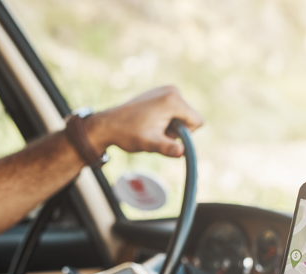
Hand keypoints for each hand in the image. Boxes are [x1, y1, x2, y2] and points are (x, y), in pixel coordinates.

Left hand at [87, 86, 203, 157]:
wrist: (108, 124)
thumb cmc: (128, 133)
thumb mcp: (149, 143)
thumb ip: (167, 148)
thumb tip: (182, 152)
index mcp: (173, 100)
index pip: (197, 121)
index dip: (186, 135)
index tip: (167, 137)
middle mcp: (172, 90)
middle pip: (189, 117)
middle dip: (177, 130)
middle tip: (157, 133)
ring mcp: (165, 89)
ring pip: (181, 115)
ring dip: (171, 126)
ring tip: (152, 128)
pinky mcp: (160, 92)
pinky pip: (173, 110)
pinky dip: (165, 119)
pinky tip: (150, 122)